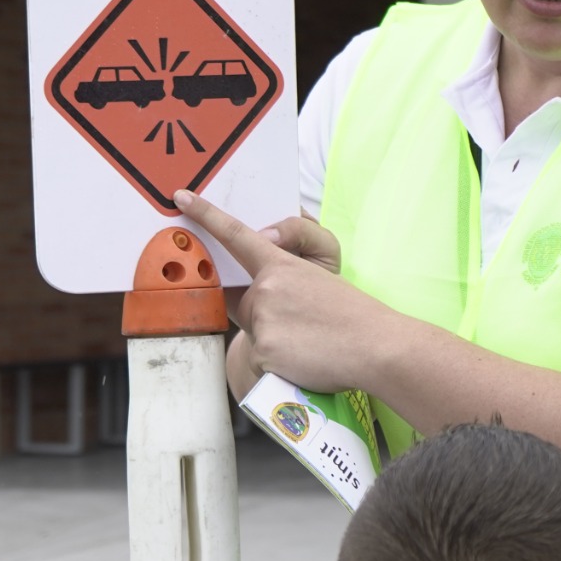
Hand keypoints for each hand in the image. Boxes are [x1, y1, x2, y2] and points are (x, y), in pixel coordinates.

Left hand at [178, 190, 396, 392]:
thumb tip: (260, 277)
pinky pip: (260, 358)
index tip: (183, 198)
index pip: (236, 236)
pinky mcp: (264, 351)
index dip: (207, 216)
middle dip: (266, 313)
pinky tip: (305, 359)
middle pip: (245, 302)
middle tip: (303, 322)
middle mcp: (267, 288)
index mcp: (282, 264)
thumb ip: (283, 267)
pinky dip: (279, 362)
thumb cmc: (353, 313)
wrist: (377, 347)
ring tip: (310, 342)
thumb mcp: (322, 273)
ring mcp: (264, 320)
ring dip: (275, 338)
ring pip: (254, 331)